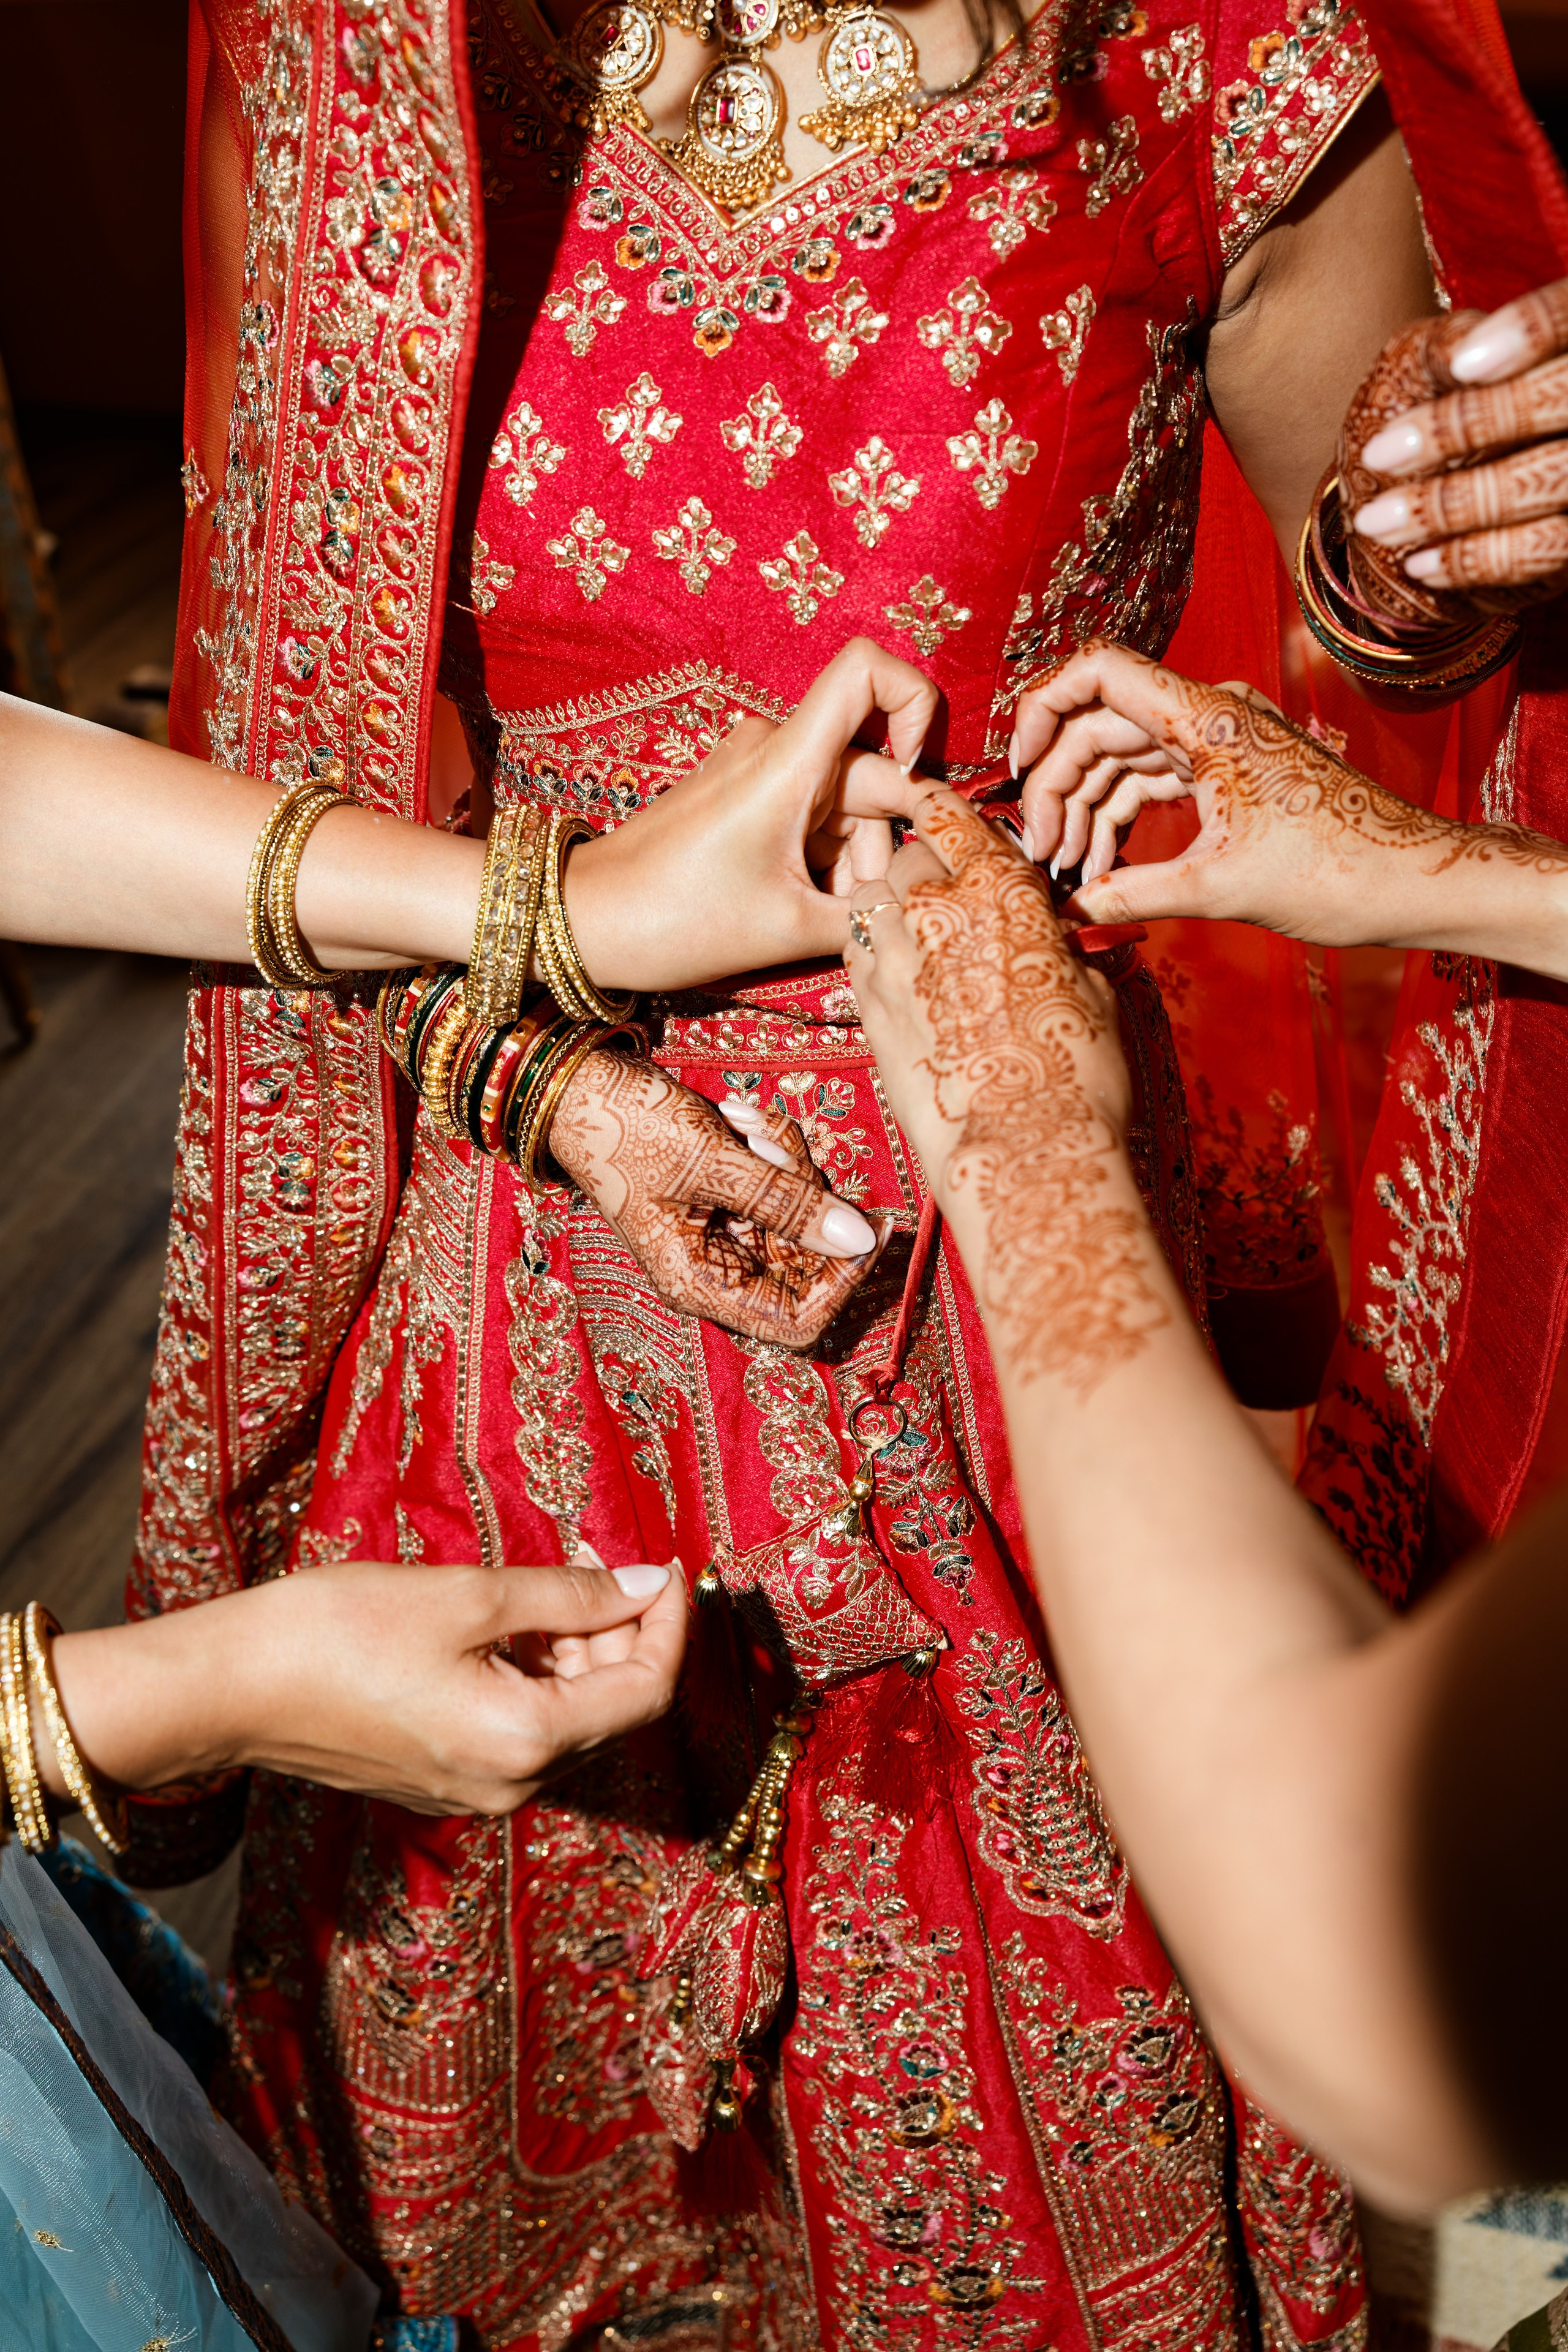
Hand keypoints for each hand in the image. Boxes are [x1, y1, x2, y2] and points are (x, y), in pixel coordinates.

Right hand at [46, 1556, 686, 1816]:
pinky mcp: (445, 1779)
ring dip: (579, 1650)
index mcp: (528, 1744)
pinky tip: (513, 1623)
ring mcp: (477, 1790)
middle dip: (623, 1632)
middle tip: (603, 1559)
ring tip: (553, 1582)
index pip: (645, 1690)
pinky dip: (538, 1675)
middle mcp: (513, 1785)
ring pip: (569, 1718)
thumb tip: (649, 1582)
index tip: (669, 1563)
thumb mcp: (468, 1595)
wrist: (230, 1686)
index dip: (669, 1625)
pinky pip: (524, 1729)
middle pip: (612, 1709)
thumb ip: (570, 1594)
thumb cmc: (340, 1631)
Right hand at [548, 1048, 883, 1346]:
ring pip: (798, 1215)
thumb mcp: (710, 1162)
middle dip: (807, 1198)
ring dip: (786, 1162)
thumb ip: (786, 1203)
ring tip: (746, 1124)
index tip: (868, 1226)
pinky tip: (741, 1120)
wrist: (578, 1086)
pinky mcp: (728, 1198)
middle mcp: (715, 1268)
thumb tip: (858, 1239)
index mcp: (699, 1283)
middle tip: (777, 1145)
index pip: (796, 1322)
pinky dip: (773, 1150)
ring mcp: (723, 1232)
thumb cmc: (625, 1130)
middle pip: (805, 1261)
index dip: (840, 1283)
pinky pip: (778, 1186)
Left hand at [563, 637, 935, 991]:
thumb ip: (873, 914)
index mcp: (787, 761)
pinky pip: (811, 818)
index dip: (917, 706)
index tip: (917, 775)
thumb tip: (926, 908)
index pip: (869, 670)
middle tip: (855, 912)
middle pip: (872, 773)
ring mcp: (755, 769)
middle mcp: (773, 747)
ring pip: (844, 806)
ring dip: (848, 866)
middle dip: (879, 847)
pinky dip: (819, 863)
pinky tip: (795, 908)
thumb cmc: (675, 920)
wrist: (585, 923)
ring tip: (811, 919)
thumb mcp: (791, 930)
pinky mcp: (742, 795)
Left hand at [844, 789, 1164, 1395]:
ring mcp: (891, 960)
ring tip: (912, 925)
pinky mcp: (867, 1009)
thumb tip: (1050, 940)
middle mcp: (936, 912)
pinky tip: (895, 969)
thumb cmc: (1075, 1075)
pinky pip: (856, 954)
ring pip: (868, 900)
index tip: (944, 817)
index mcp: (1001, 890)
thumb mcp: (1088, 992)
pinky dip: (871, 950)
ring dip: (886, 904)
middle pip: (905, 857)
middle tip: (940, 888)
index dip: (945, 813)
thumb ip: (1055, 948)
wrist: (1022, 1150)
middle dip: (919, 865)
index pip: (956, 820)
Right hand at [1009, 642, 1567, 949]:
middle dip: (1058, 788)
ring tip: (1071, 875)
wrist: (1413, 881)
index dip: (1041, 709)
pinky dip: (1122, 819)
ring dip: (1087, 812)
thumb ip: (1133, 894)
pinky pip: (1154, 782)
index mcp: (1208, 719)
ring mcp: (1220, 743)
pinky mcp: (1229, 773)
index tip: (1016, 769)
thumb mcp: (1221, 889)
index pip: (1098, 672)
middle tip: (1041, 857)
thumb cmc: (1337, 871)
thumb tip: (1071, 910)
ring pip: (1122, 760)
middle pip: (1099, 727)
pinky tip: (1103, 867)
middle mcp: (1210, 716)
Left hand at [1345, 281, 1567, 611]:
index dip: (1528, 333)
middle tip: (1376, 457)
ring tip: (1375, 522)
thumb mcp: (1430, 364)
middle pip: (1559, 397)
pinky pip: (1547, 548)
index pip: (1566, 317)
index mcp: (1567, 345)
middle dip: (1465, 428)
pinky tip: (1419, 564)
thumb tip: (1458, 352)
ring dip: (1455, 506)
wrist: (1452, 498)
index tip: (1462, 364)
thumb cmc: (1433, 412)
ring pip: (1553, 480)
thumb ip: (1445, 347)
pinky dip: (1480, 557)